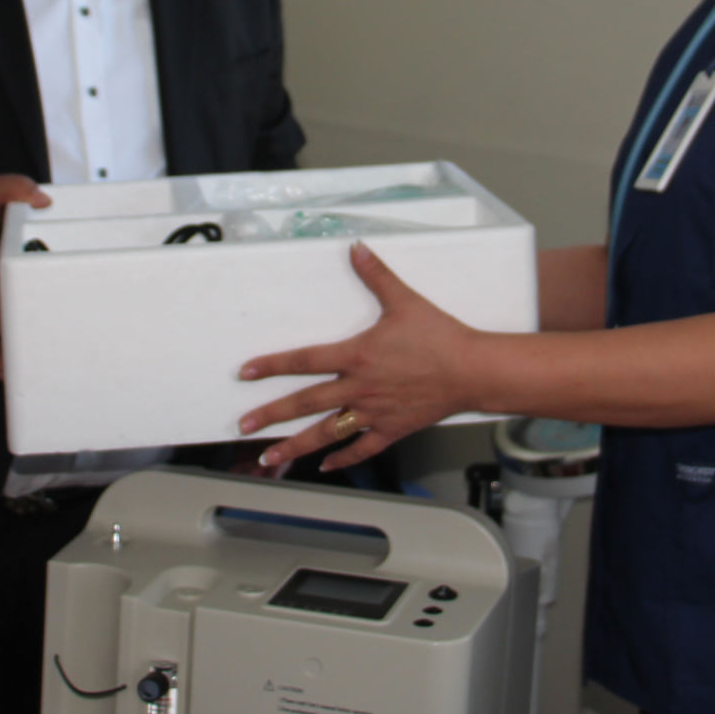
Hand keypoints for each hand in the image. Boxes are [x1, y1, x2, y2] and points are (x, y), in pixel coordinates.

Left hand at [238, 242, 480, 471]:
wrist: (471, 370)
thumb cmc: (439, 336)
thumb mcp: (405, 301)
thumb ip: (376, 275)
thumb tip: (356, 248)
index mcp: (357, 356)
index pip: (304, 360)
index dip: (272, 365)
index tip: (246, 372)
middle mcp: (358, 388)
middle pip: (305, 403)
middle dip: (271, 415)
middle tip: (243, 425)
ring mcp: (373, 412)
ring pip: (326, 433)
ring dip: (296, 446)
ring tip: (270, 457)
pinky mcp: (392, 429)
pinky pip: (362, 448)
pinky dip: (343, 458)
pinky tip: (325, 465)